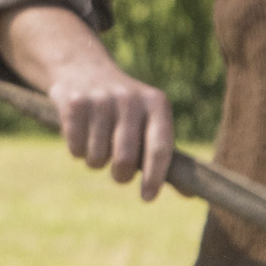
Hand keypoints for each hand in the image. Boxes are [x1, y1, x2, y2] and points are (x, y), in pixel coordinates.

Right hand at [0, 3, 174, 200]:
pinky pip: (76, 149)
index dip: (154, 177)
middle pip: (126, 159)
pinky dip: (77, 150)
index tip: (147, 198)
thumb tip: (191, 193)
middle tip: (118, 172)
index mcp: (156, 103)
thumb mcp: (149, 120)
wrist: (83, 67)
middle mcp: (130, 99)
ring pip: (97, 158)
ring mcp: (101, 100)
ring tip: (97, 143)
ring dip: (96, 161)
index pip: (159, 148)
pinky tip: (80, 132)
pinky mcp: (75, 103)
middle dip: (121, 175)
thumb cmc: (125, 109)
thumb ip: (165, 156)